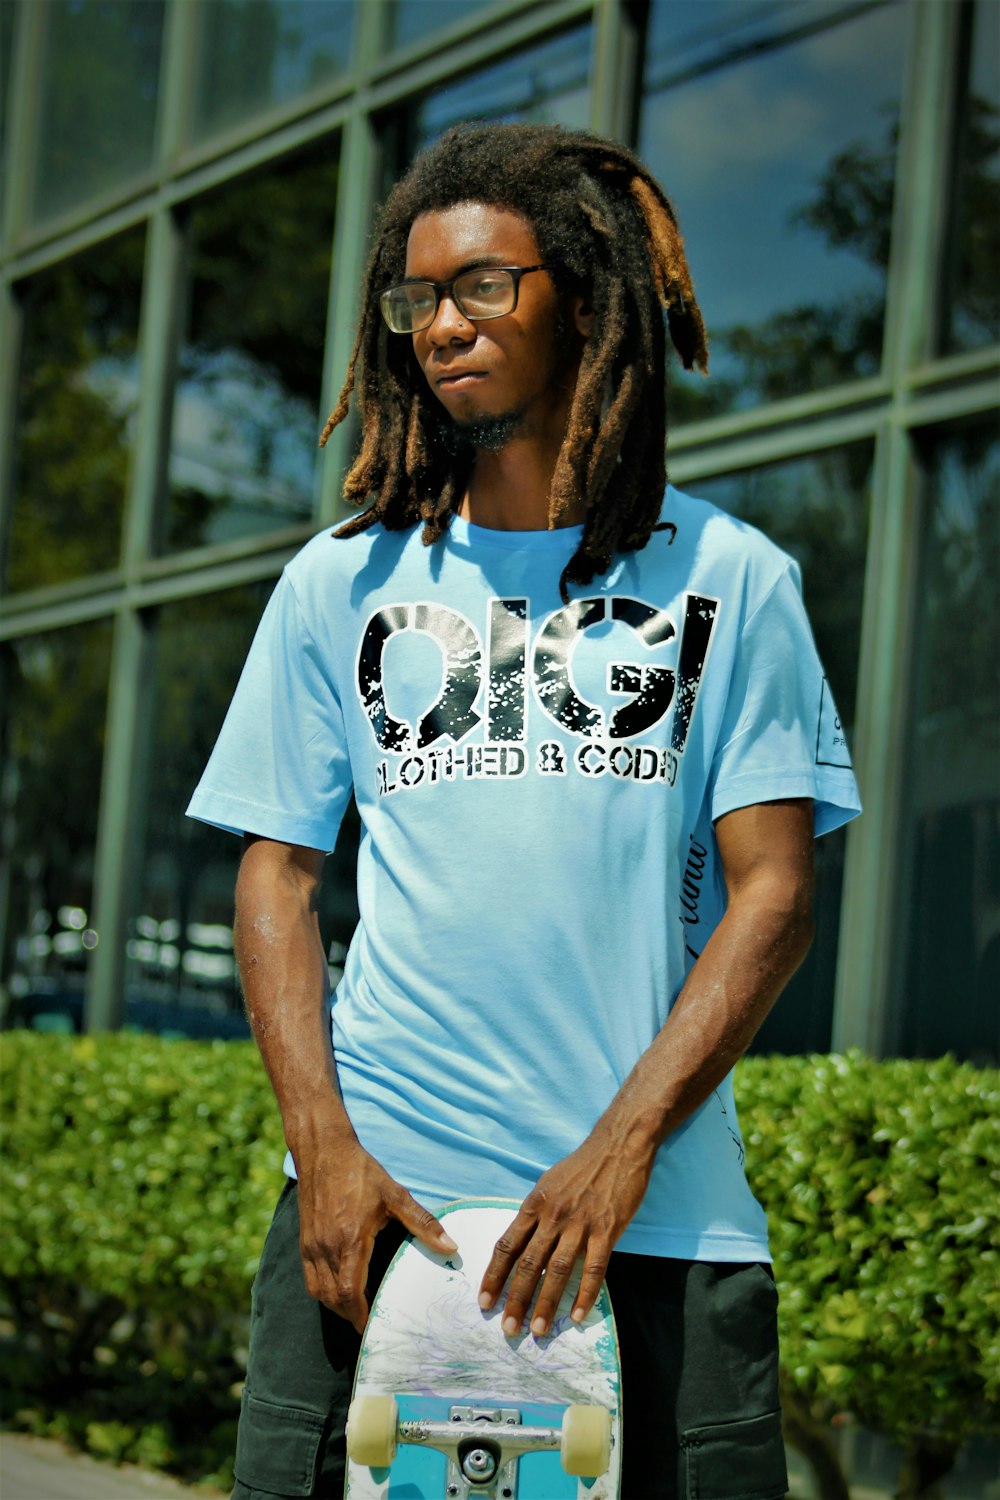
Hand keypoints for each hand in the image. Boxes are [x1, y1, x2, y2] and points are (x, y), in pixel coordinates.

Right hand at [296, 1139, 456, 1331]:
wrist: (324, 1151)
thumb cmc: (361, 1172)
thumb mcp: (395, 1194)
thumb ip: (422, 1222)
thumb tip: (451, 1247)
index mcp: (350, 1239)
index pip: (351, 1293)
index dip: (360, 1316)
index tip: (373, 1328)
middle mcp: (327, 1247)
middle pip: (333, 1299)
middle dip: (350, 1317)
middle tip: (369, 1325)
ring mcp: (312, 1246)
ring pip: (319, 1292)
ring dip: (336, 1307)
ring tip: (356, 1311)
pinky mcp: (304, 1241)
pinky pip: (310, 1279)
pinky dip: (323, 1292)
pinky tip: (338, 1289)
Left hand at [477, 1131, 654, 1337]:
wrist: (618, 1145)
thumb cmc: (581, 1165)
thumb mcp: (548, 1183)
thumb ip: (535, 1212)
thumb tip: (521, 1241)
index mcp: (535, 1204)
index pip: (507, 1246)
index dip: (494, 1276)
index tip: (485, 1301)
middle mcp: (553, 1216)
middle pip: (529, 1264)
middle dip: (516, 1299)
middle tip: (508, 1329)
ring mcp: (580, 1223)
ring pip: (558, 1271)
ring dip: (546, 1303)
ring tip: (538, 1330)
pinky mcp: (607, 1229)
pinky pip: (594, 1268)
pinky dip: (585, 1294)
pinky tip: (576, 1315)